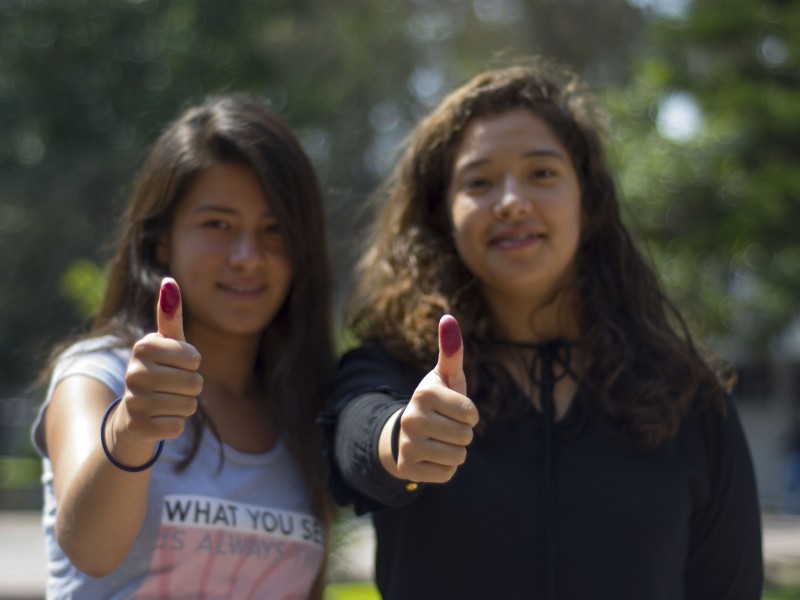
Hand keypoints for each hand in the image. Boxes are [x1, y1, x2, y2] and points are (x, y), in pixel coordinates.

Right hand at [110, 278, 201, 448]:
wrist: (132, 412)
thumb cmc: (158, 370)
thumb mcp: (166, 343)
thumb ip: (171, 315)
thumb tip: (170, 281)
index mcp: (143, 347)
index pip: (194, 358)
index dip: (191, 363)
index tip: (175, 363)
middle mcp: (133, 373)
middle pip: (195, 383)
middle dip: (190, 386)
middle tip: (170, 385)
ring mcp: (133, 402)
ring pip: (188, 406)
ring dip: (184, 405)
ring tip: (166, 401)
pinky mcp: (138, 428)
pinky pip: (177, 426)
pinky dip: (174, 424)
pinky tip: (159, 418)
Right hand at [395, 315, 478, 482]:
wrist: (404, 433)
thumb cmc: (436, 401)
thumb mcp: (445, 377)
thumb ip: (451, 350)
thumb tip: (448, 317)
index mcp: (424, 394)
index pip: (471, 414)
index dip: (469, 414)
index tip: (453, 409)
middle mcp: (411, 418)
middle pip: (466, 436)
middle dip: (462, 434)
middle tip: (445, 427)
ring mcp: (407, 444)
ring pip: (458, 456)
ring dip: (455, 451)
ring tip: (439, 441)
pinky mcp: (407, 468)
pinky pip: (447, 474)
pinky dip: (444, 468)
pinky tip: (431, 456)